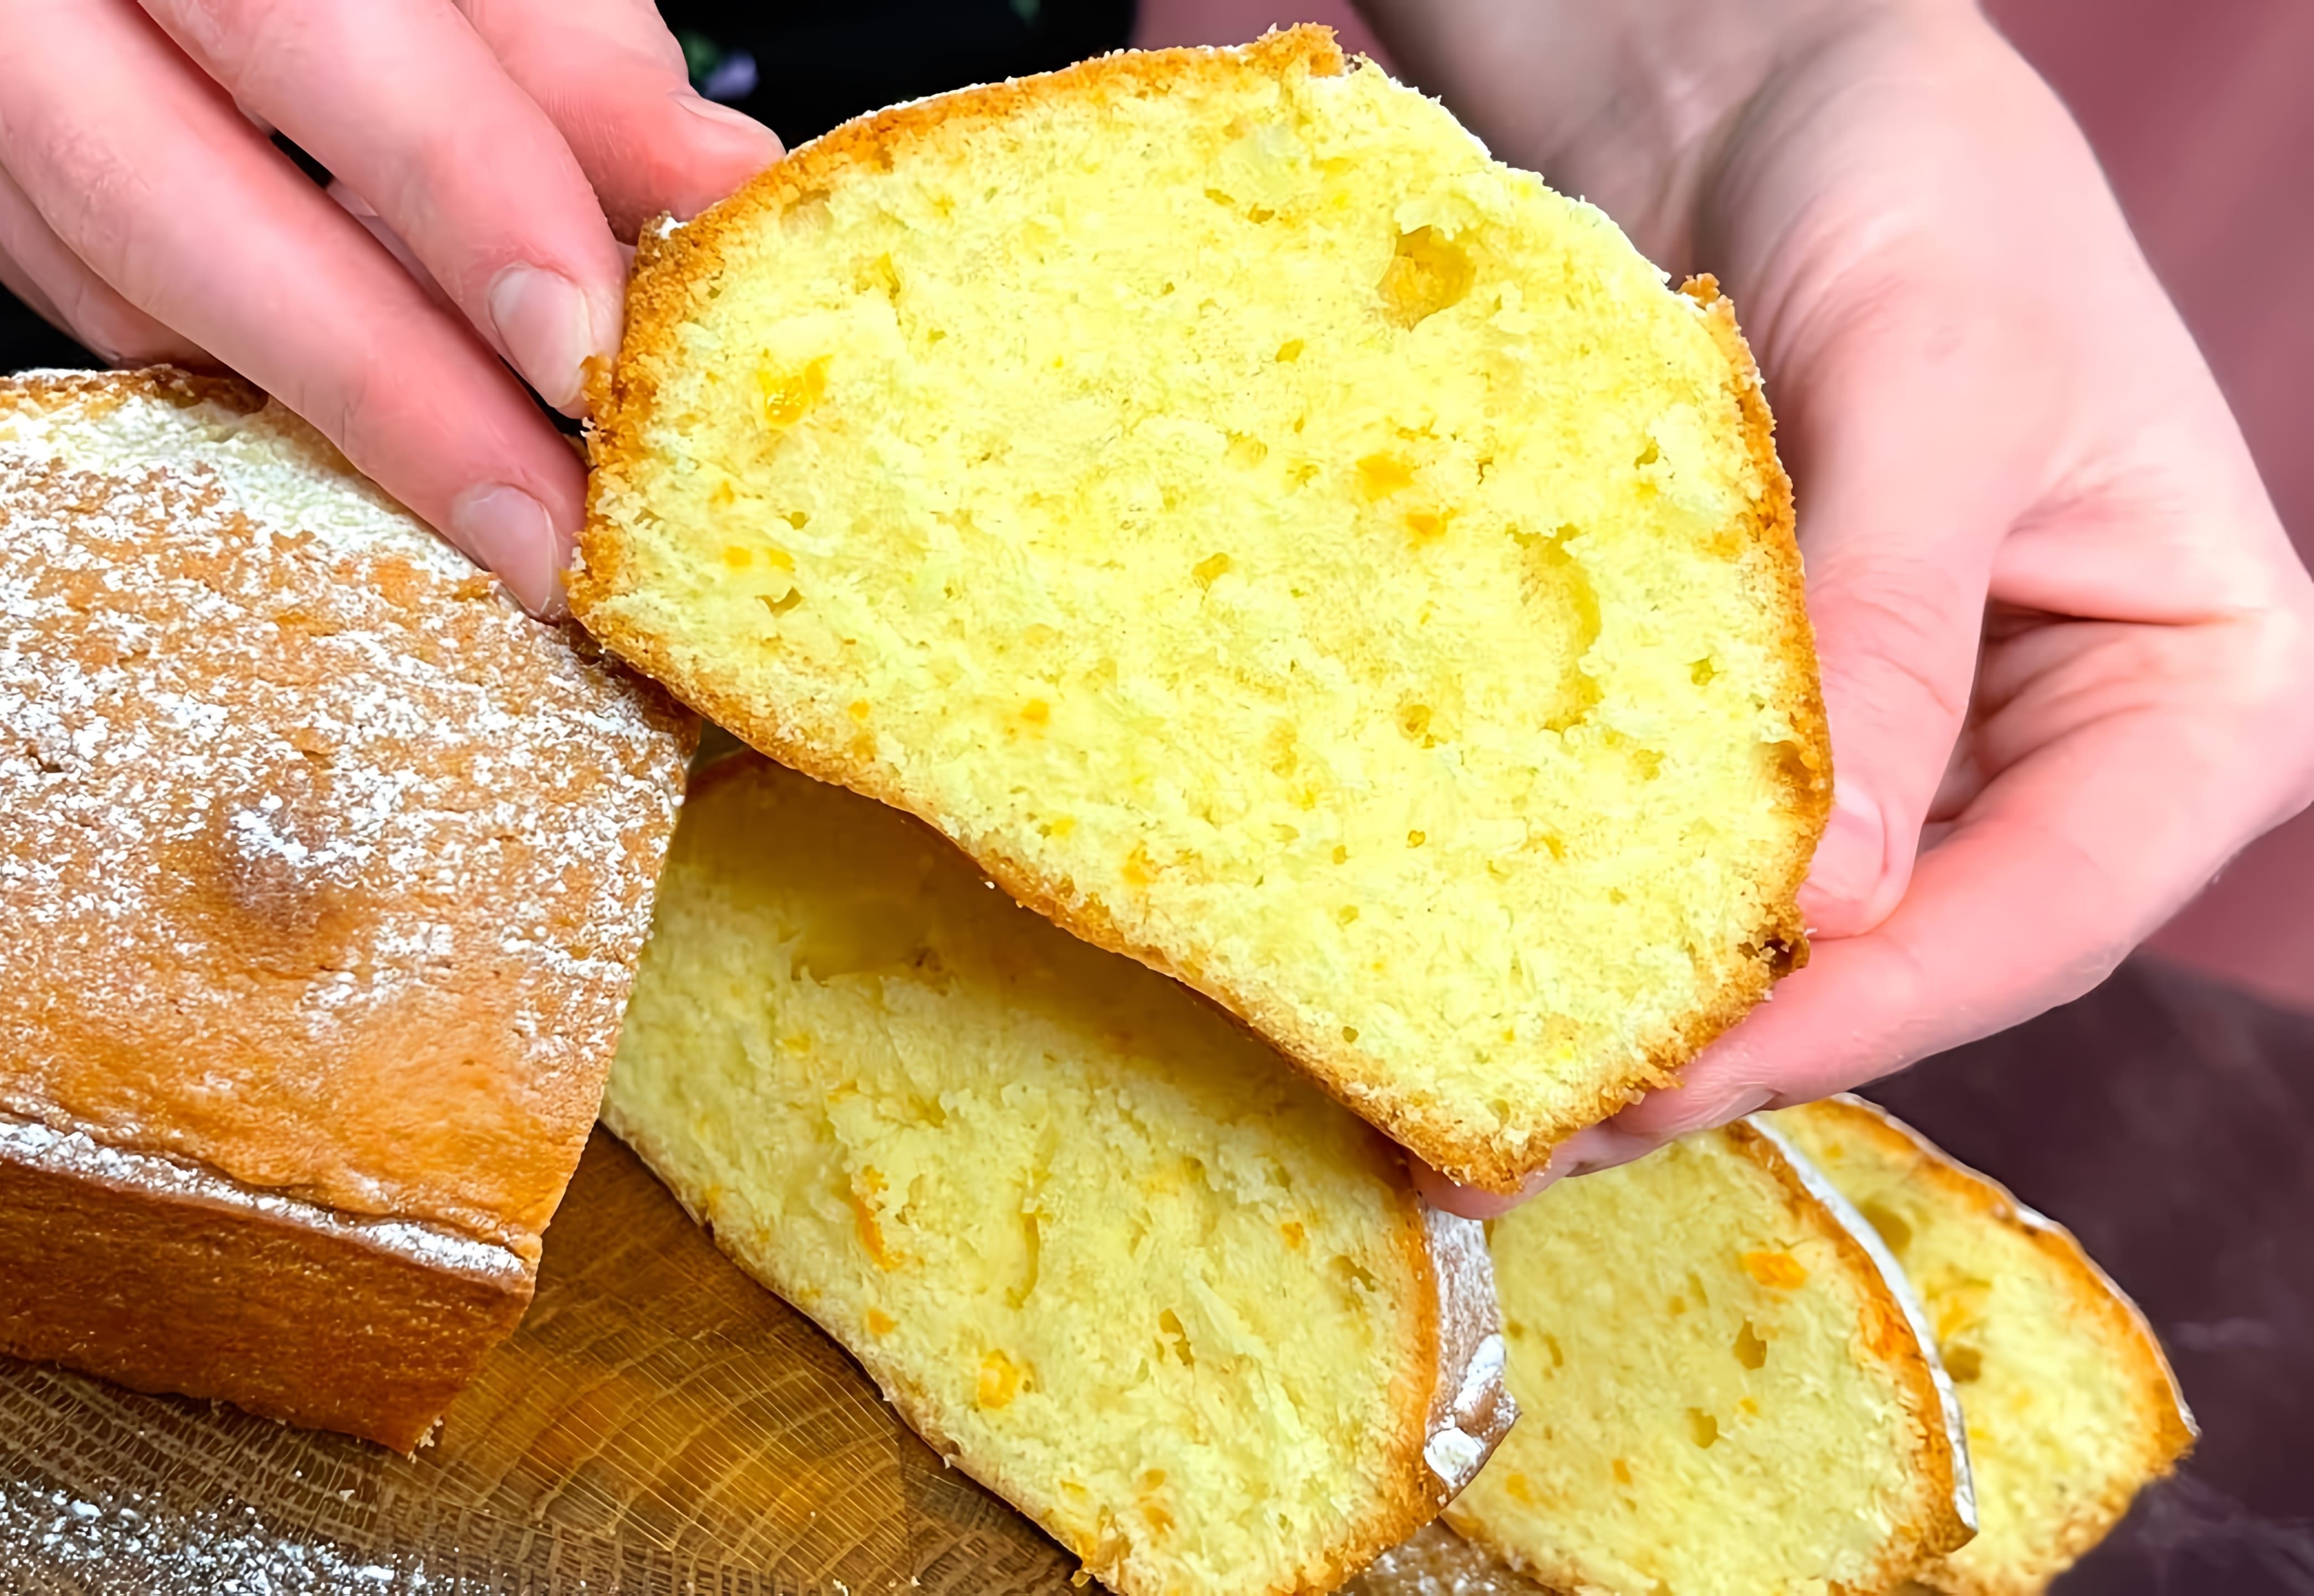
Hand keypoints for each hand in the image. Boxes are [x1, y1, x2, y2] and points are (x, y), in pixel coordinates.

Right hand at [0, 0, 782, 613]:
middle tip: (546, 525)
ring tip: (499, 482)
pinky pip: (77, 287)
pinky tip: (368, 386)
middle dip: (381, 391)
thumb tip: (705, 188)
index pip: (296, 27)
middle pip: (161, 202)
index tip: (579, 343)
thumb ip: (558, 31)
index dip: (453, 192)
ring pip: (111, 280)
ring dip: (319, 399)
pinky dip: (238, 350)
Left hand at [1353, 0, 2313, 1213]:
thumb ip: (1894, 636)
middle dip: (1725, 1052)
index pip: (2032, 912)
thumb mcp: (1941, 390)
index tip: (1674, 1083)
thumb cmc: (1922, 188)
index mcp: (2197, 699)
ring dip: (1643, 1012)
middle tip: (1526, 1135)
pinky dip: (1604, 906)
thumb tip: (1833, 897)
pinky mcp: (1786, 715)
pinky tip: (1484, 962)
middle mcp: (2065, 754)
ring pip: (1799, 930)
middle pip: (1910, 960)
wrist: (1775, 85)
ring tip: (1477, 1097)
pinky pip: (1705, 842)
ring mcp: (1921, 746)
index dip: (1854, 1013)